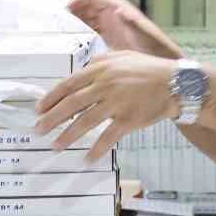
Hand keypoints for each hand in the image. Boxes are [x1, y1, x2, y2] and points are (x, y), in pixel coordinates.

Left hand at [36, 51, 180, 161]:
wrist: (176, 83)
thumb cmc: (150, 70)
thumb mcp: (123, 56)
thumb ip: (101, 61)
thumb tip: (84, 68)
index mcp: (101, 69)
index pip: (68, 84)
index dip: (51, 98)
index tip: (39, 109)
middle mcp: (105, 85)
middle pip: (71, 104)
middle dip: (52, 118)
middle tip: (39, 129)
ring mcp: (116, 102)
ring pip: (85, 121)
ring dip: (68, 135)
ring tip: (56, 145)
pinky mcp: (128, 119)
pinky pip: (108, 137)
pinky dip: (97, 149)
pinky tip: (88, 158)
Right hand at [68, 0, 182, 58]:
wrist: (161, 67)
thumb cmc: (155, 49)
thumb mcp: (143, 34)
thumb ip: (131, 21)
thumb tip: (119, 9)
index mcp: (119, 9)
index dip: (78, 0)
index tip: (64, 9)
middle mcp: (113, 15)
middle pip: (87, 8)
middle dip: (72, 12)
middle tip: (56, 22)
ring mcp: (111, 27)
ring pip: (87, 20)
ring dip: (75, 24)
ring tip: (60, 34)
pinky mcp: (110, 39)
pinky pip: (91, 33)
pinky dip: (81, 35)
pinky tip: (73, 46)